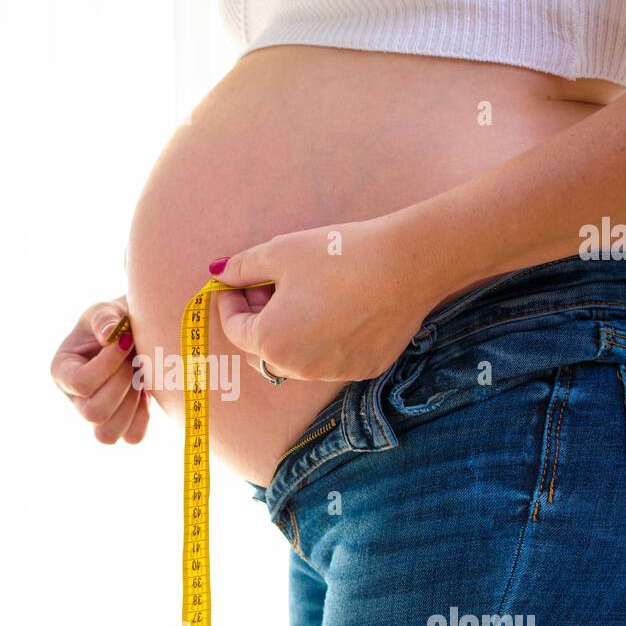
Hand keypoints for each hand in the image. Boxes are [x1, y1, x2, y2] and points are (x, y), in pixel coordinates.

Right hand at [50, 297, 148, 443]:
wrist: (137, 334)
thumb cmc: (115, 322)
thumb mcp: (106, 311)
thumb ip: (105, 317)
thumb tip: (110, 334)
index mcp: (62, 370)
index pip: (80, 383)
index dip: (108, 365)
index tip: (125, 341)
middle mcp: (75, 398)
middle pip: (93, 413)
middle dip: (121, 384)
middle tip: (134, 360)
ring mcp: (97, 415)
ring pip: (107, 434)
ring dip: (131, 404)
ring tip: (139, 378)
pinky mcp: (120, 425)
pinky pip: (132, 437)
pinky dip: (143, 416)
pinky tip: (144, 391)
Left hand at [212, 213, 448, 381]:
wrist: (407, 264)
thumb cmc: (338, 255)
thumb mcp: (279, 252)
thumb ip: (241, 267)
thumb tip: (219, 275)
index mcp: (270, 343)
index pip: (234, 328)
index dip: (230, 301)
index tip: (237, 281)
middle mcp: (298, 369)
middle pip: (261, 350)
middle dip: (258, 320)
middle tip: (270, 286)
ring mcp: (332, 373)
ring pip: (296, 357)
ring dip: (290, 331)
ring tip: (306, 294)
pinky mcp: (363, 369)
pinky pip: (330, 359)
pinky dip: (324, 339)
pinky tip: (340, 308)